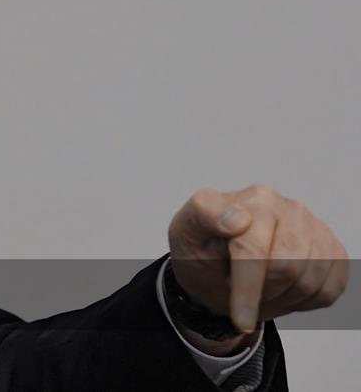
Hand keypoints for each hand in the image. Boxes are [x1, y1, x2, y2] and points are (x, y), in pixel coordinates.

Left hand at [168, 184, 347, 342]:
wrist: (220, 260)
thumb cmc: (202, 247)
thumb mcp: (186, 233)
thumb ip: (204, 217)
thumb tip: (238, 219)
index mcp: (251, 200)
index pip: (254, 249)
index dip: (246, 289)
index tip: (240, 320)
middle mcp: (287, 206)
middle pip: (287, 269)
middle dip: (259, 294)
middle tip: (239, 293)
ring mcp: (313, 226)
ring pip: (310, 282)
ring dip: (280, 298)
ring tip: (258, 288)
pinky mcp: (332, 248)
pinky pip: (328, 290)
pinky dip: (303, 301)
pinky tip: (281, 289)